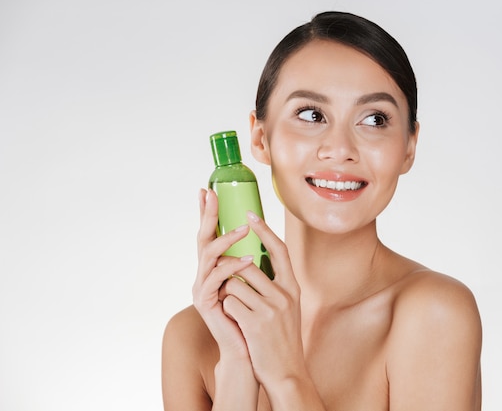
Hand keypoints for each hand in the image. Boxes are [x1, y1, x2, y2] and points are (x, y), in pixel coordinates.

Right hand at [192, 188, 254, 361]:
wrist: (248, 349)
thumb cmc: (253, 316)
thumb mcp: (254, 284)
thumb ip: (251, 263)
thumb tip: (260, 235)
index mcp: (214, 268)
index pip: (210, 235)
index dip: (206, 213)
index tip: (207, 190)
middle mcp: (204, 275)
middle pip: (203, 239)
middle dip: (208, 216)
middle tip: (211, 195)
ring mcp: (202, 288)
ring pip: (208, 256)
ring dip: (227, 240)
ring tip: (244, 230)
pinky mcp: (206, 302)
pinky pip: (217, 278)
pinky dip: (232, 267)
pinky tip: (247, 260)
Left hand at [219, 210, 304, 386]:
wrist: (286, 371)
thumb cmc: (281, 338)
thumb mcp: (287, 308)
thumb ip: (275, 286)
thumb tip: (254, 263)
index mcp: (292, 287)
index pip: (279, 249)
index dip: (264, 230)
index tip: (249, 213)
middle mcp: (284, 294)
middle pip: (247, 264)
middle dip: (231, 272)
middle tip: (227, 282)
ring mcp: (270, 308)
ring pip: (233, 283)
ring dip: (228, 294)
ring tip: (238, 311)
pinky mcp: (255, 322)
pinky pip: (229, 302)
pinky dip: (228, 309)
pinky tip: (238, 323)